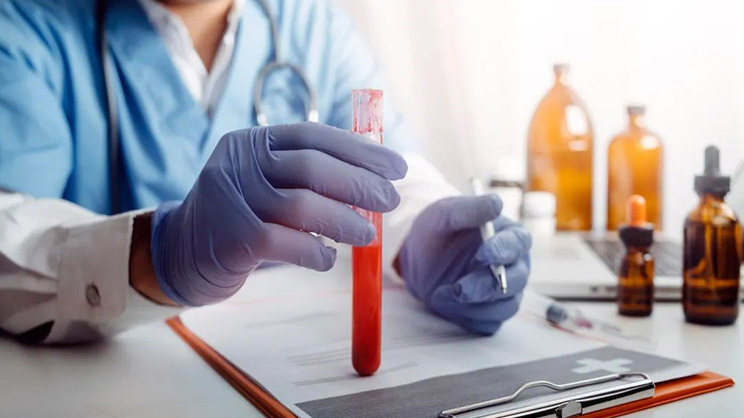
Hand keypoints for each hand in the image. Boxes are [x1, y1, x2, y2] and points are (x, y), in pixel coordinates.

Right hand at [150, 122, 407, 305]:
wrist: (180, 254)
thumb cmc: (240, 218)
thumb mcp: (267, 186)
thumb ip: (307, 180)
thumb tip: (373, 185)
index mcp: (252, 143)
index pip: (314, 136)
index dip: (360, 151)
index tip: (396, 167)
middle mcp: (239, 164)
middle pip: (311, 166)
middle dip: (359, 184)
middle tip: (391, 201)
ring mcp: (232, 199)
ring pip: (301, 205)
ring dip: (344, 220)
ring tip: (368, 235)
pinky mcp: (231, 239)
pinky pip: (285, 243)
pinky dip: (315, 251)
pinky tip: (328, 258)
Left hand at [396, 195, 530, 334]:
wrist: (418, 260)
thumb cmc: (437, 231)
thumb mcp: (444, 214)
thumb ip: (469, 209)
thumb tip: (496, 204)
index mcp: (507, 236)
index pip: (518, 243)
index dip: (504, 250)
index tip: (484, 252)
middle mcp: (512, 265)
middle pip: (517, 280)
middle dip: (488, 285)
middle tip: (460, 287)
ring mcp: (503, 292)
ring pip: (505, 306)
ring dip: (474, 304)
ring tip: (442, 294)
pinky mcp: (489, 312)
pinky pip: (488, 323)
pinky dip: (468, 317)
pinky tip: (446, 304)